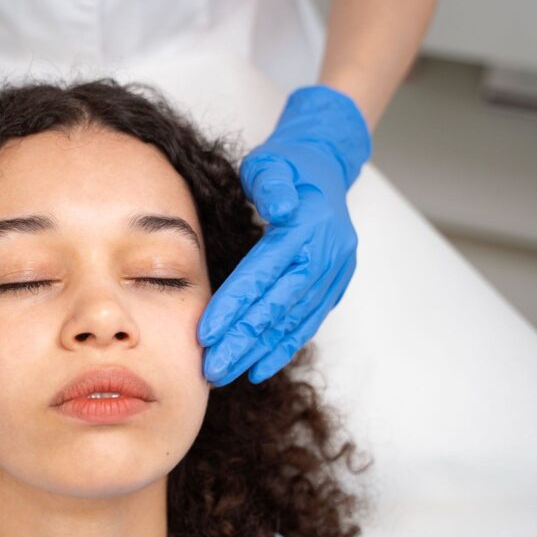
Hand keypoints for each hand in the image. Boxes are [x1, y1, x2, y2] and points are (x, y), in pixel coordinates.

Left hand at [197, 85, 370, 385]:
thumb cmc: (287, 165)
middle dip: (241, 342)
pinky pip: (307, 322)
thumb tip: (279, 207)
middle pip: (277, 307)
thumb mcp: (272, 161)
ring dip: (259, 352)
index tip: (204, 334)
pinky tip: (259, 368)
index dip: (234, 306)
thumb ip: (271, 183)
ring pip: (292, 321)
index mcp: (307, 227)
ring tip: (227, 375)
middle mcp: (325, 255)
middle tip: (210, 369)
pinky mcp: (333, 285)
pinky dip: (283, 347)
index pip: (263, 274)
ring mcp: (333, 273)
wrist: (325, 166)